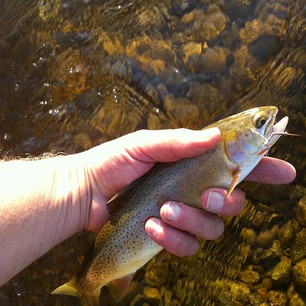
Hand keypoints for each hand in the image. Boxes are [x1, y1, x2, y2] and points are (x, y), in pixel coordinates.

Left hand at [83, 128, 295, 256]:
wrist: (87, 191)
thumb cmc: (114, 163)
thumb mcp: (144, 144)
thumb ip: (178, 141)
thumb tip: (215, 136)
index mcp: (191, 166)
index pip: (234, 167)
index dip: (261, 168)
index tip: (283, 171)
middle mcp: (192, 191)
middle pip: (232, 203)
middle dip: (227, 201)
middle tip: (205, 195)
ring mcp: (182, 216)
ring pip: (212, 228)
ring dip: (192, 220)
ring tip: (163, 209)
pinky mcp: (168, 236)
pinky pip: (187, 246)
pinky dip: (173, 238)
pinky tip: (151, 226)